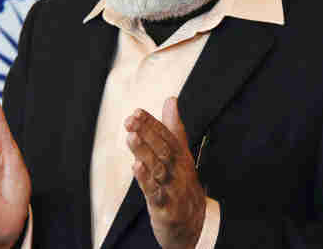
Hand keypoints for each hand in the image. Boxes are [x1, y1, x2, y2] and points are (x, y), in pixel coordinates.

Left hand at [125, 97, 205, 248]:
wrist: (192, 223)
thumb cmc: (181, 183)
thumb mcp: (179, 154)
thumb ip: (173, 127)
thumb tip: (170, 100)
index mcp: (180, 156)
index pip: (166, 135)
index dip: (151, 123)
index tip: (136, 112)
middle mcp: (178, 170)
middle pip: (163, 149)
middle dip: (147, 133)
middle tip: (130, 121)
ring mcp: (173, 188)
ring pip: (158, 168)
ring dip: (144, 152)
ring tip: (131, 138)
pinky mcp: (165, 207)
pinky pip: (155, 193)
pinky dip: (146, 180)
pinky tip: (136, 167)